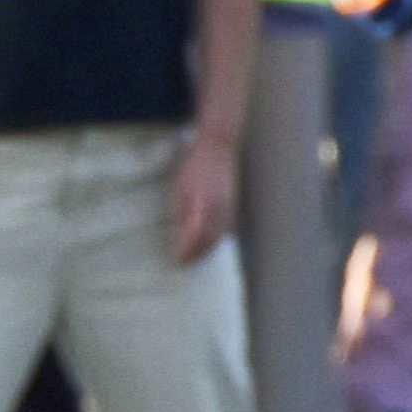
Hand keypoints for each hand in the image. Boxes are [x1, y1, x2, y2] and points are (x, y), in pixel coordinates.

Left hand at [171, 133, 238, 267]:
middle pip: (210, 240)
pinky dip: (218, 238)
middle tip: (185, 265)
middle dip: (198, 255)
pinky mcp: (233, 203)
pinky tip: (210, 243)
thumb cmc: (195, 165)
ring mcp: (229, 205)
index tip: (179, 262)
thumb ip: (183, 212)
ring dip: (208, 249)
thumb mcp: (181, 188)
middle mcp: (220, 208)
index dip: (188, 251)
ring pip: (220, 235)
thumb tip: (180, 235)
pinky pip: (227, 227)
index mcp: (205, 204)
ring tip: (196, 259)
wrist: (218, 146)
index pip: (197, 236)